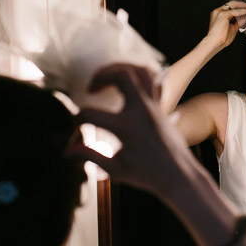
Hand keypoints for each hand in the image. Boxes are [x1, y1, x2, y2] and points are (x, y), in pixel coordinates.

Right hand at [66, 63, 195, 196]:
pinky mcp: (161, 106)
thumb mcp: (115, 170)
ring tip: (107, 80)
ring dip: (120, 69)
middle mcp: (141, 111)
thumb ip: (90, 156)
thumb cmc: (146, 175)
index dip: (77, 119)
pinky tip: (126, 83)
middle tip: (91, 89)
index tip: (76, 126)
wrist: (178, 176)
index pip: (91, 114)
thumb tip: (66, 151)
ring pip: (141, 71)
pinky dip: (139, 74)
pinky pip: (155, 79)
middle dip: (101, 75)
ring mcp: (154, 106)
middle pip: (122, 75)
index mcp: (127, 128)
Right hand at [205, 2, 245, 49]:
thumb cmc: (221, 38)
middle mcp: (218, 11)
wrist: (214, 43)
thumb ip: (238, 22)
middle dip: (242, 4)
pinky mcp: (223, 14)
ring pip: (234, 5)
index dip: (239, 7)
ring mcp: (220, 11)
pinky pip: (236, 11)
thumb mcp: (232, 28)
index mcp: (218, 14)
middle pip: (232, 4)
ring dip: (243, 7)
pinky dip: (243, 11)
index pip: (229, 7)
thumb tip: (245, 17)